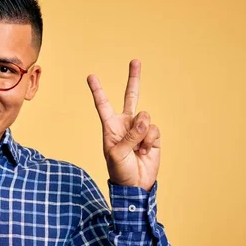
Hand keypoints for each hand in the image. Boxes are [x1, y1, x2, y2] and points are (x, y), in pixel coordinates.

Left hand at [87, 60, 159, 191]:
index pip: (103, 105)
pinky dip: (150, 140)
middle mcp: (125, 124)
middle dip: (134, 79)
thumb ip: (130, 136)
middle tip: (135, 61)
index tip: (91, 76)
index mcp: (110, 126)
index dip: (98, 90)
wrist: (136, 184)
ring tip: (137, 148)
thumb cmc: (120, 171)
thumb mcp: (117, 154)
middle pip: (131, 97)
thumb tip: (143, 120)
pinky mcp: (152, 136)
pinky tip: (145, 151)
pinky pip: (154, 129)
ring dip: (142, 134)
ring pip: (145, 117)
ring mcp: (140, 129)